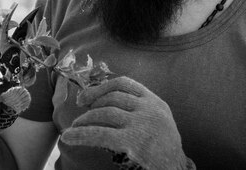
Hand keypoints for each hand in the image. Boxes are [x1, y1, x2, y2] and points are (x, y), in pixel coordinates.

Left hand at [61, 76, 193, 169]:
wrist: (177, 168)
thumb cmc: (164, 145)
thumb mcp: (158, 118)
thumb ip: (139, 107)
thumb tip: (103, 100)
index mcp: (155, 101)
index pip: (124, 83)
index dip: (102, 87)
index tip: (88, 96)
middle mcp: (149, 109)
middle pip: (112, 97)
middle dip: (92, 102)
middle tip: (81, 110)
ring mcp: (142, 124)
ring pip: (105, 112)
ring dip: (85, 119)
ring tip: (75, 126)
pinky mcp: (134, 141)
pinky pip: (101, 134)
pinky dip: (81, 134)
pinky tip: (69, 137)